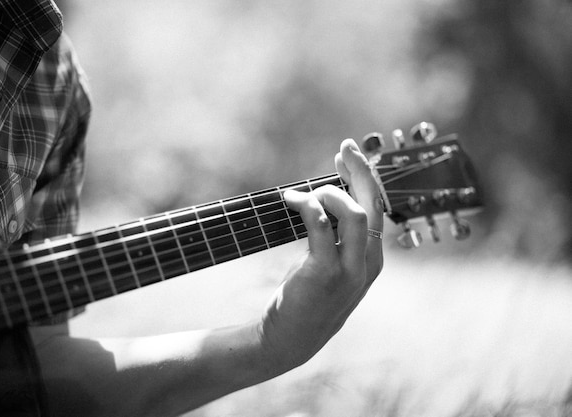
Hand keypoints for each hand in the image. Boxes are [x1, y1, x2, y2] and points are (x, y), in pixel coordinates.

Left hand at [259, 138, 383, 369]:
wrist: (290, 339)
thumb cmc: (307, 298)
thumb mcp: (331, 266)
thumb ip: (337, 238)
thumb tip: (324, 198)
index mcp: (372, 259)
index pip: (379, 209)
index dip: (366, 178)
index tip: (348, 156)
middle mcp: (368, 263)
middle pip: (375, 205)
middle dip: (361, 171)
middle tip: (345, 148)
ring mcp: (350, 270)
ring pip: (356, 214)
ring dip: (330, 193)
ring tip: (307, 192)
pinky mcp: (324, 273)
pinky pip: (320, 226)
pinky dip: (306, 204)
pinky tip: (290, 199)